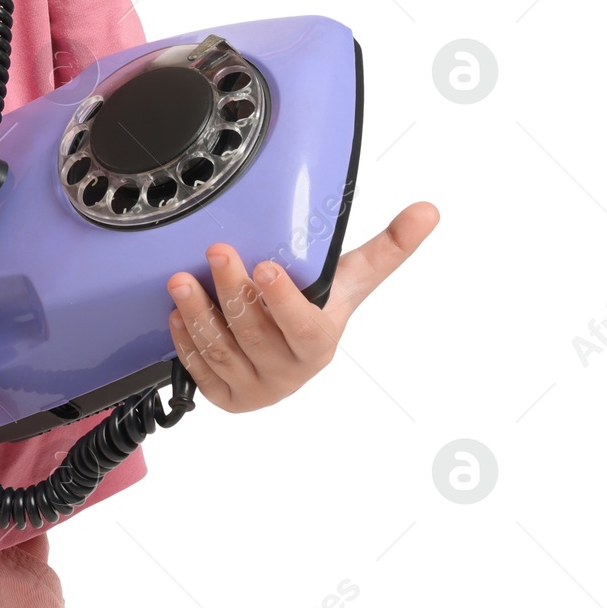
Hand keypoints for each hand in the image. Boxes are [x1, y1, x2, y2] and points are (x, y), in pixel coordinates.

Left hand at [164, 202, 439, 413]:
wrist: (289, 360)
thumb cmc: (317, 309)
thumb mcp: (349, 281)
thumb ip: (387, 248)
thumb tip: (429, 211)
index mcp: (318, 342)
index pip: (303, 327)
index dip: (283, 300)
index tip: (265, 265)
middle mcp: (288, 370)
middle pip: (254, 333)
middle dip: (232, 290)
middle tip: (216, 251)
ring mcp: (255, 387)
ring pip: (221, 351)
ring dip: (199, 314)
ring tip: (180, 280)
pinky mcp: (225, 397)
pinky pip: (199, 372)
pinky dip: (186, 341)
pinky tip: (177, 314)